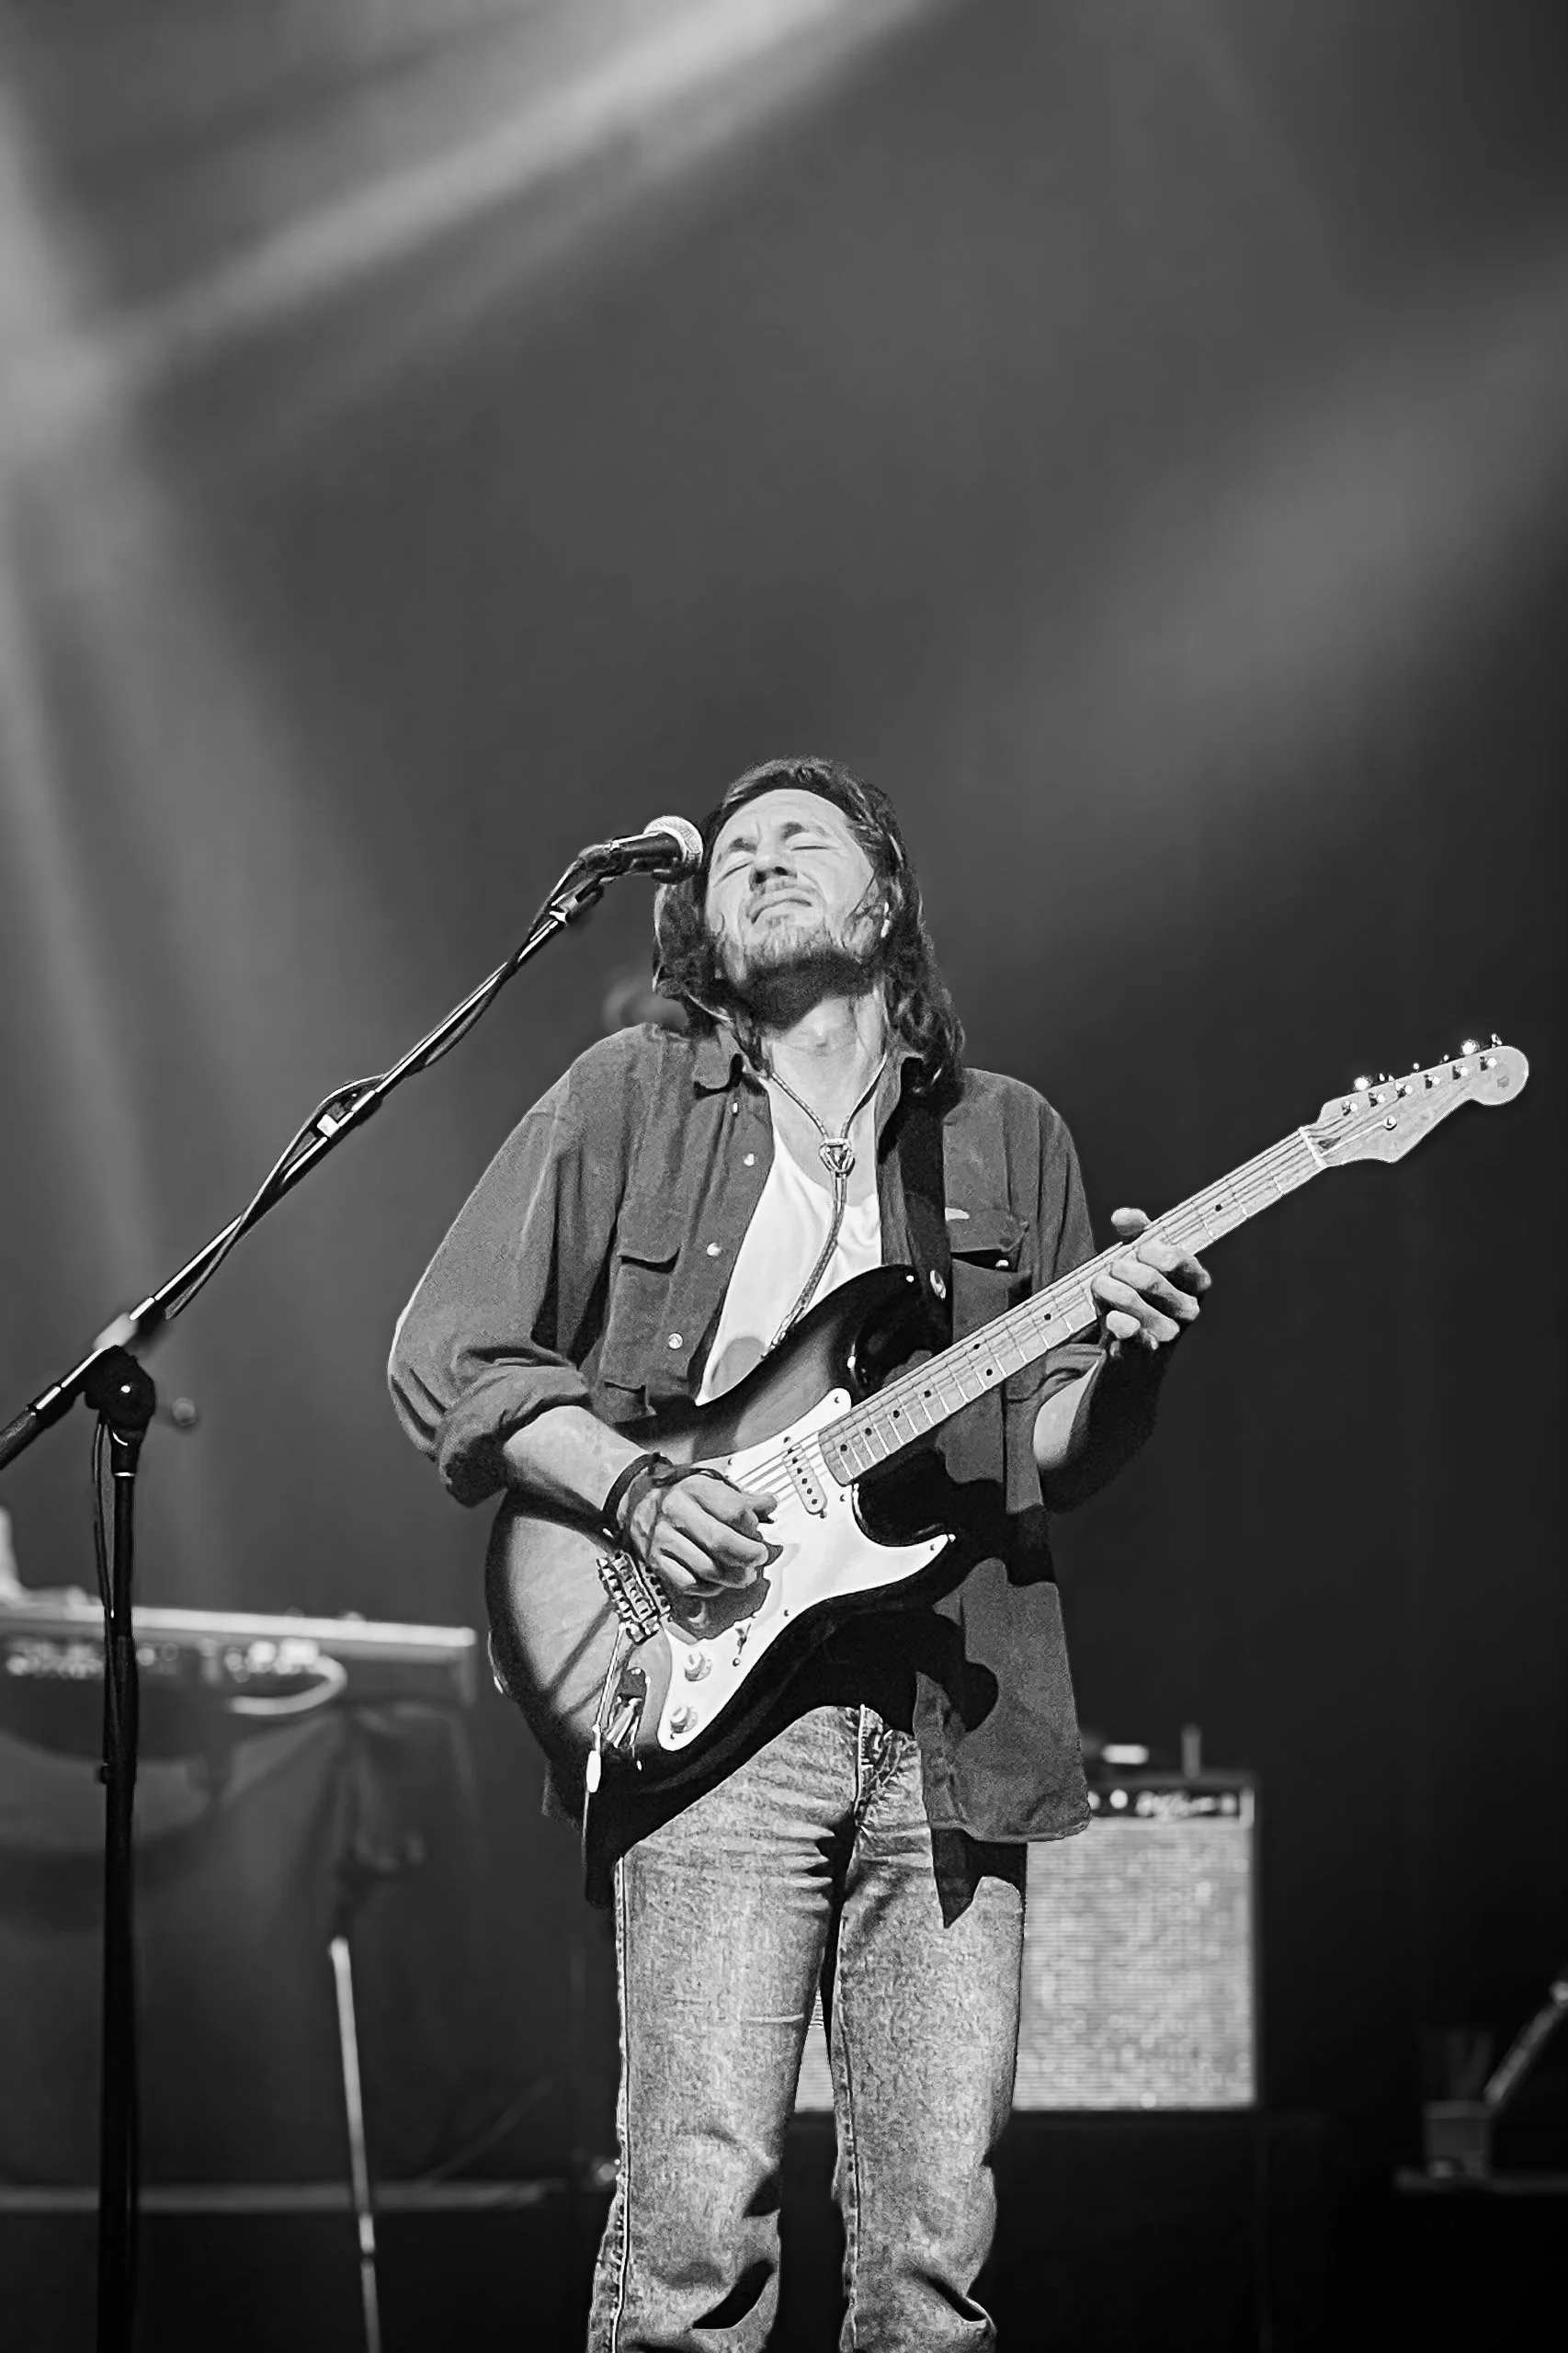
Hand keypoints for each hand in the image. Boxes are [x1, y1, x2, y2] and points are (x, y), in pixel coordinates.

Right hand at [626, 1469, 777, 1595]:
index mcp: (693, 1488)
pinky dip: (708, 1588)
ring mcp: (664, 1539)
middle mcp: (676, 1512)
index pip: (733, 1511)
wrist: (635, 1497)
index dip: (752, 1525)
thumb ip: (740, 1496)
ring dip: (733, 1576)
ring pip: (706, 1568)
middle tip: (758, 1557)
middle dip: (748, 1555)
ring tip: (744, 1574)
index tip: (759, 1530)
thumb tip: (768, 1505)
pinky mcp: (656, 1560)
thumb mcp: (708, 1481)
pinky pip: (688, 1583)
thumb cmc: (676, 1490)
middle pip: (721, 1542)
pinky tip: (718, 1581)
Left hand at [1091, 1206, 1209, 1355]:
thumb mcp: (1142, 1259)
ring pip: (1129, 1300)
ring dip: (1106, 1289)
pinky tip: (1113, 1317)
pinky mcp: (1145, 1354)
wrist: (1131, 1348)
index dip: (1148, 1251)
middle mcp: (1189, 1310)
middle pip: (1148, 1278)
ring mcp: (1169, 1334)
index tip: (1138, 1252)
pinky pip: (1127, 1330)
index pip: (1175, 1259)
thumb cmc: (1140, 1295)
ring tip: (1104, 1290)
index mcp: (1197, 1282)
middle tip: (1113, 1271)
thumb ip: (1136, 1230)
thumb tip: (1122, 1217)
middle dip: (1120, 1269)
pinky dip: (1116, 1320)